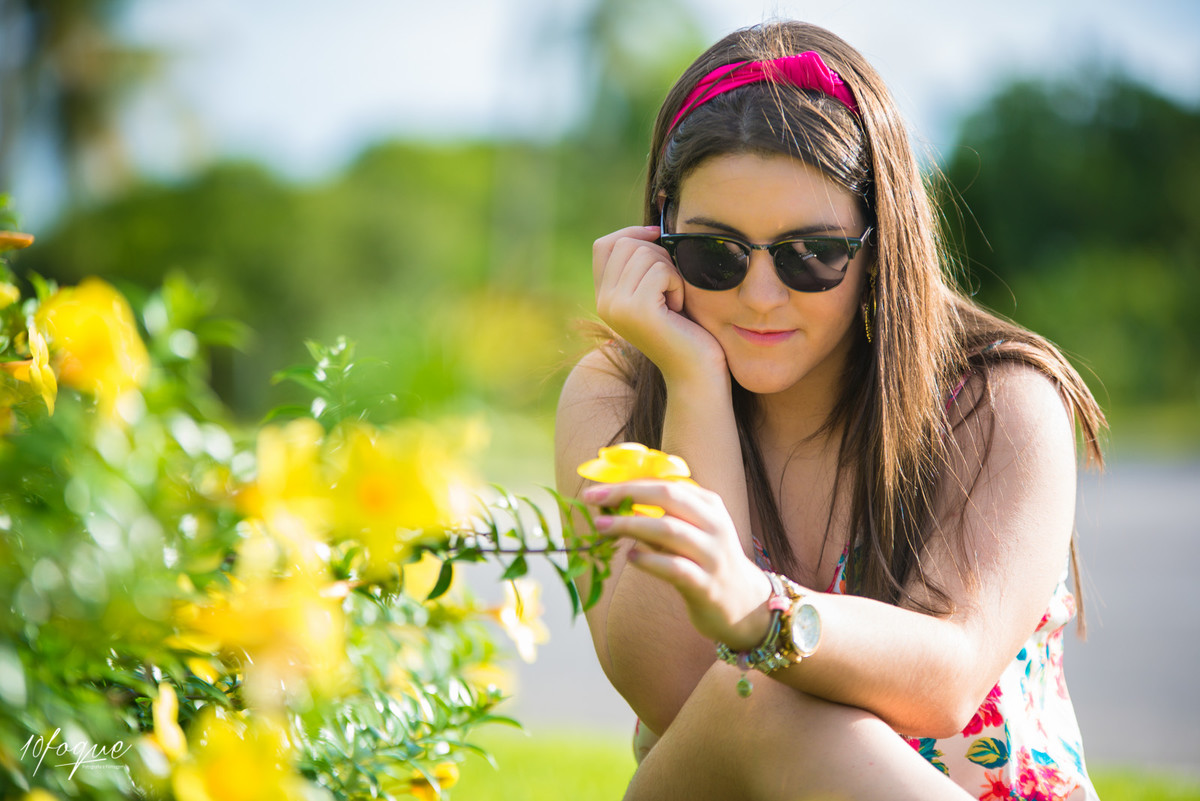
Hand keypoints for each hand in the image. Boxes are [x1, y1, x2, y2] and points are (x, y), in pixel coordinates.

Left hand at [583, 479, 772, 649]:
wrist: (745, 604)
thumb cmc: (706, 562)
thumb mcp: (694, 531)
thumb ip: (664, 515)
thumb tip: (616, 500)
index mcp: (710, 505)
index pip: (666, 483)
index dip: (630, 482)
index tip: (598, 485)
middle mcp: (714, 525)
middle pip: (667, 496)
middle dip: (626, 493)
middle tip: (592, 497)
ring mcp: (712, 555)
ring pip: (669, 530)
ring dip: (630, 525)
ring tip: (602, 526)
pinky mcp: (706, 585)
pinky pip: (674, 568)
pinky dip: (649, 560)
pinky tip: (631, 556)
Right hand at [592, 225, 726, 386]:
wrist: (696, 372)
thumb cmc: (685, 329)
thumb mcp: (657, 292)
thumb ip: (644, 266)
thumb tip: (650, 228)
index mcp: (604, 297)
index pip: (604, 245)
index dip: (632, 233)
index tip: (658, 237)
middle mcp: (604, 302)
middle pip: (627, 244)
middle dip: (659, 256)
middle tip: (672, 286)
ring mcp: (617, 307)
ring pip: (645, 255)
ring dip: (671, 272)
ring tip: (675, 300)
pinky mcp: (638, 311)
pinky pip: (661, 270)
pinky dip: (677, 284)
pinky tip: (679, 308)